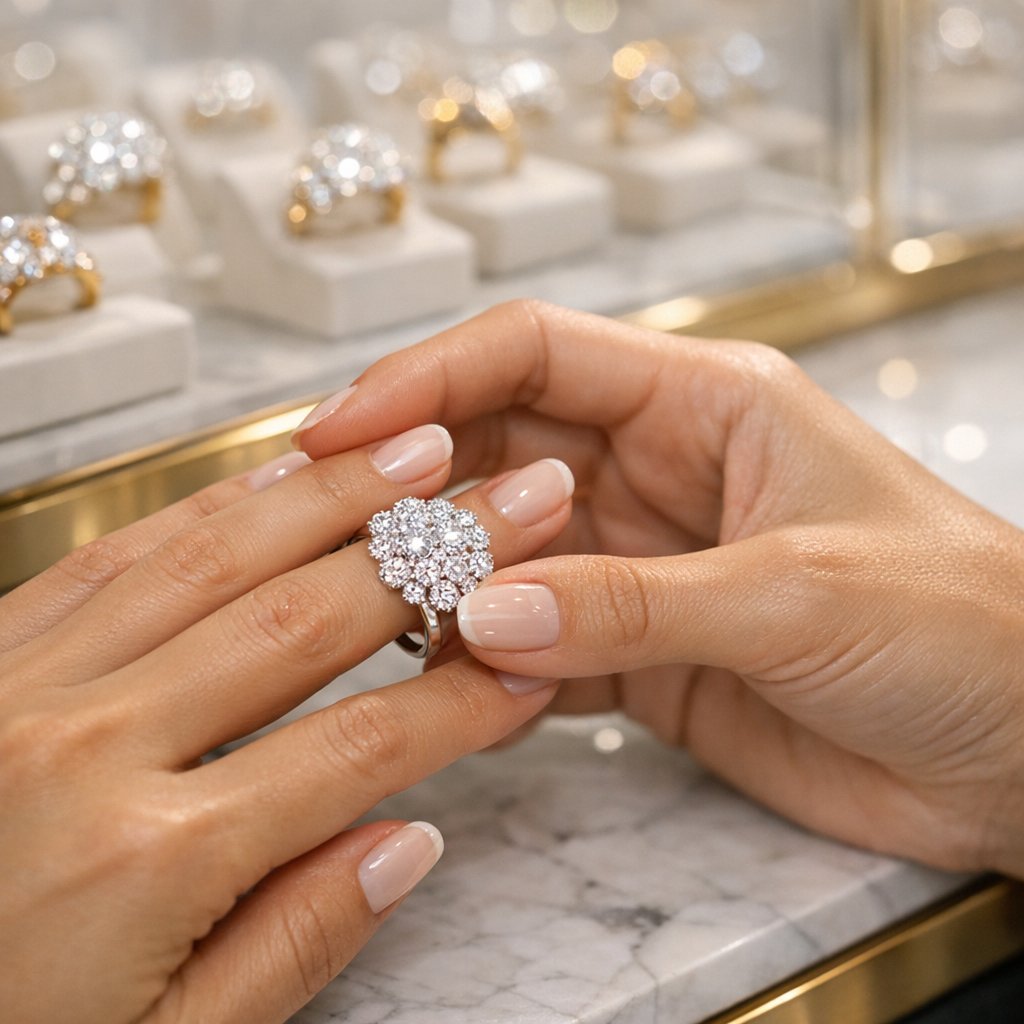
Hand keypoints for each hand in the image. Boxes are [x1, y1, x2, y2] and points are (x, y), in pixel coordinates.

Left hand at [0, 424, 571, 1022]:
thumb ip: (289, 945)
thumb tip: (406, 839)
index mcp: (141, 862)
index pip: (359, 749)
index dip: (463, 700)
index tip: (531, 660)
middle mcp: (83, 746)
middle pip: (306, 619)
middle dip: (433, 552)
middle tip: (518, 496)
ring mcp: (22, 685)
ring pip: (214, 555)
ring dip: (333, 496)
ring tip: (421, 450)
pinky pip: (117, 553)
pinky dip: (211, 505)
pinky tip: (279, 475)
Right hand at [294, 301, 1023, 877]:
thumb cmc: (966, 628)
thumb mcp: (800, 593)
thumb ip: (636, 604)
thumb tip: (482, 613)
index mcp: (703, 405)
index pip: (532, 355)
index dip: (425, 378)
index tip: (337, 430)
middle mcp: (657, 475)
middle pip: (498, 456)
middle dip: (419, 495)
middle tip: (342, 545)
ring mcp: (639, 570)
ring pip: (504, 560)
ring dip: (447, 591)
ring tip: (390, 626)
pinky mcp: (639, 657)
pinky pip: (534, 651)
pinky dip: (487, 672)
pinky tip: (461, 694)